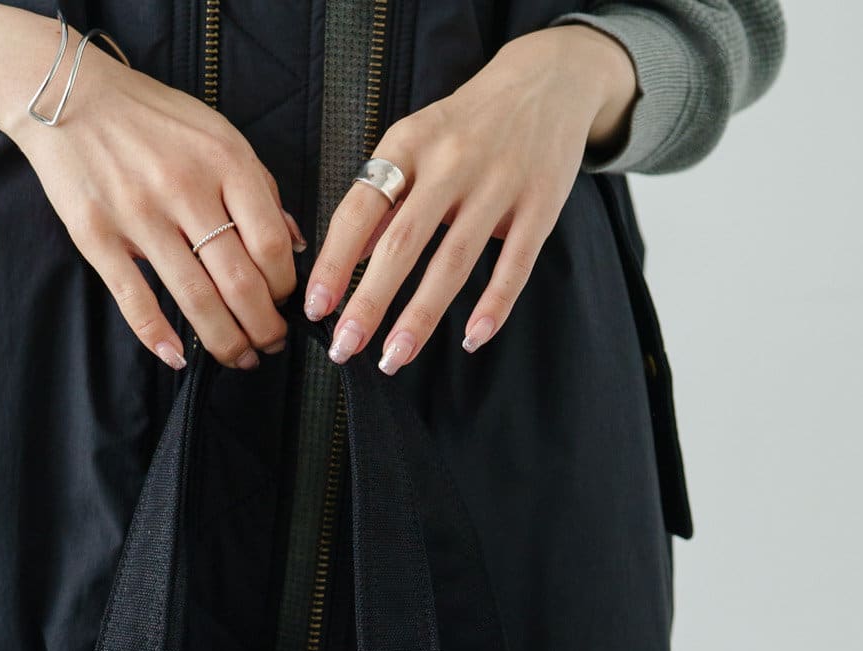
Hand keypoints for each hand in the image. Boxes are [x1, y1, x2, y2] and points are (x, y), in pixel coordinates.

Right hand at [0, 25, 304, 369]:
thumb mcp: (216, 133)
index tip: (283, 302)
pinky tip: (177, 357)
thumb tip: (294, 243)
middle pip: (239, 281)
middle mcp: (185, 187)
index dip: (284, 286)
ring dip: (224, 341)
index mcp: (223, 159)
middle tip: (270, 345)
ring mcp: (139, 214)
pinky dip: (159, 337)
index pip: (270, 243)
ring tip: (238, 357)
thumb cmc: (151, 118)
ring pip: (195, 299)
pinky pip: (135, 300)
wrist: (69, 95)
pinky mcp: (97, 236)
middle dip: (263, 326)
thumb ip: (258, 186)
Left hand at [303, 24, 636, 371]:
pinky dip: (494, 304)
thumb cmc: (466, 125)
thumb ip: (382, 200)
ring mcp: (499, 182)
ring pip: (453, 259)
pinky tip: (471, 339)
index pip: (360, 209)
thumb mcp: (414, 143)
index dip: (335, 261)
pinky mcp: (541, 202)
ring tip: (394, 357)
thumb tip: (346, 262)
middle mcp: (451, 161)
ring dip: (421, 316)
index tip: (315, 308)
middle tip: (344, 348)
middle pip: (402, 242)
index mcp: (409, 143)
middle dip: (369, 301)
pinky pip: (515, 263)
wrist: (547, 81)